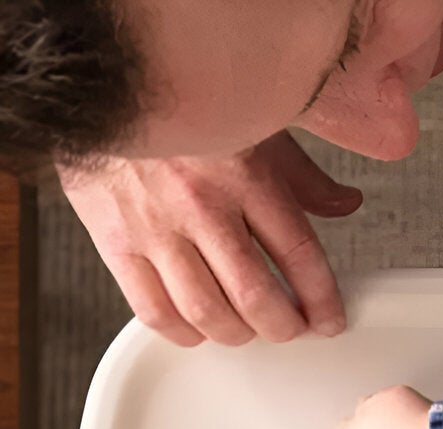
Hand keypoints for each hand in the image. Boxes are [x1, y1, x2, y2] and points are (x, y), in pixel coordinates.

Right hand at [59, 133, 359, 346]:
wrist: (95, 78)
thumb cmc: (180, 104)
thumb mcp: (252, 124)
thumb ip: (300, 174)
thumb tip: (346, 203)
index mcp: (243, 171)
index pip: (299, 254)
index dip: (322, 300)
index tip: (330, 320)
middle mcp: (199, 202)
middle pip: (255, 297)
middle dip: (284, 327)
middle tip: (291, 328)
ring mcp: (153, 224)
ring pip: (207, 313)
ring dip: (238, 334)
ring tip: (248, 327)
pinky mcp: (113, 239)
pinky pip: (154, 310)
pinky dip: (184, 332)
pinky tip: (199, 326)